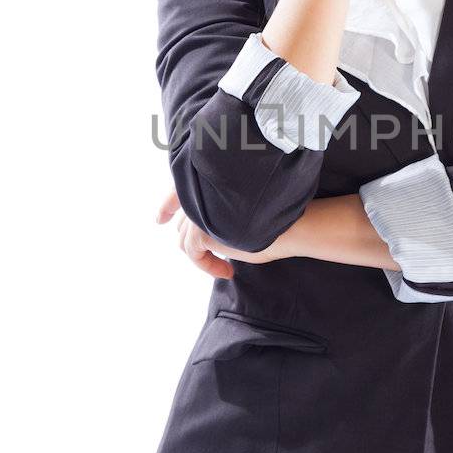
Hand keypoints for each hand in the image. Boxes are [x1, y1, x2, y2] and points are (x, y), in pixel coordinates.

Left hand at [157, 188, 297, 273]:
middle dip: (192, 240)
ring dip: (203, 256)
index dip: (168, 205)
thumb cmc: (278, 219)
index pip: (179, 191)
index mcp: (211, 180)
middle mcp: (200, 191)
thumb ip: (223, 213)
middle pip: (184, 222)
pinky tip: (227, 271)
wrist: (291, 224)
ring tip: (226, 266)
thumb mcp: (244, 212)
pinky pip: (193, 254)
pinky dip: (207, 266)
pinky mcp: (199, 231)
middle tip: (211, 259)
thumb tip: (209, 231)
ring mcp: (197, 210)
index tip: (160, 219)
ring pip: (185, 240)